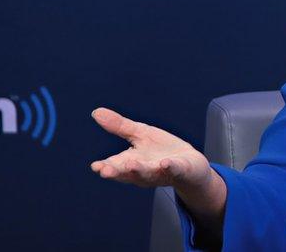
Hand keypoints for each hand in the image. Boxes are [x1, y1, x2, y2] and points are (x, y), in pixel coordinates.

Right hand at [89, 107, 211, 191]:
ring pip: (148, 173)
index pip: (115, 166)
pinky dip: (170, 167)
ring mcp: (162, 172)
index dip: (105, 167)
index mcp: (130, 163)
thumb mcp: (140, 134)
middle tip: (106, 171)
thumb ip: (120, 126)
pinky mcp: (180, 170)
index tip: (96, 166)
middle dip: (117, 172)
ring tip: (131, 164)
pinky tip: (165, 163)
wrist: (190, 163)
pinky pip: (174, 170)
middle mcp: (143, 171)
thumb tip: (95, 112)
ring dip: (139, 170)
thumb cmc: (161, 150)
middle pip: (128, 174)